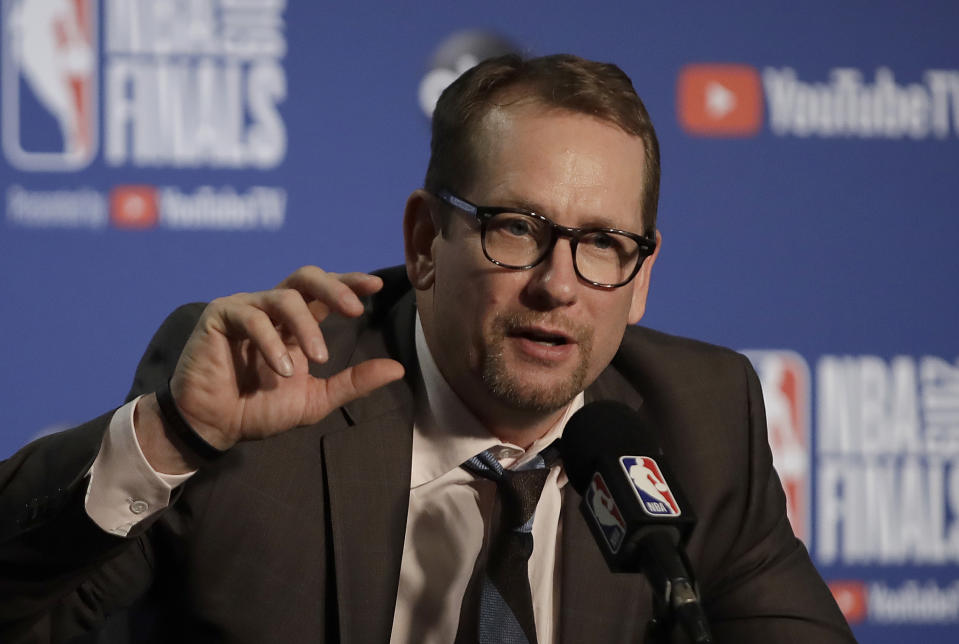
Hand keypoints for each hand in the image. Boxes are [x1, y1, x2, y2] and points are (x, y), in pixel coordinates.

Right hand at [136, 267, 404, 471]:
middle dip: (334, 287)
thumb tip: (399, 368)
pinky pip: (252, 317)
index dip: (349, 282)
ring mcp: (245, 308)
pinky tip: (283, 370)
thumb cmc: (260, 409)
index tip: (376, 284)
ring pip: (284, 297)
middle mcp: (271, 309)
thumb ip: (354, 382)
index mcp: (295, 323)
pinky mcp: (219, 317)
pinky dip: (273, 342)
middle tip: (355, 309)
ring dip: (307, 327)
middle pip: (305, 277)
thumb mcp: (316, 399)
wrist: (215, 427)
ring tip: (317, 360)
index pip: (324, 291)